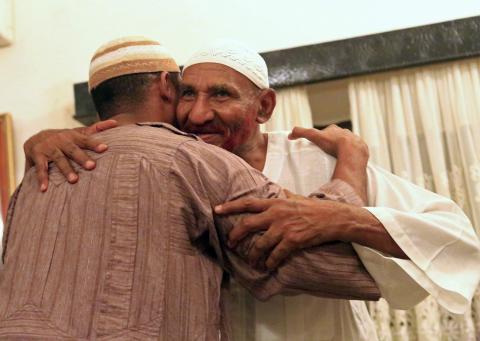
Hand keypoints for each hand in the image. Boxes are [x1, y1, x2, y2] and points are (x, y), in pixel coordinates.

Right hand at [24, 119, 117, 190]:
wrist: (35, 139)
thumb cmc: (65, 139)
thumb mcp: (79, 133)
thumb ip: (97, 129)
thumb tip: (116, 123)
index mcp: (73, 136)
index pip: (86, 139)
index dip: (95, 143)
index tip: (105, 148)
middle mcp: (60, 140)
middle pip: (73, 150)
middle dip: (82, 158)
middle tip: (92, 166)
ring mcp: (48, 147)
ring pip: (58, 159)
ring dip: (66, 170)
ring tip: (74, 180)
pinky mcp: (36, 155)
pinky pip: (39, 168)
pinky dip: (42, 178)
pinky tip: (45, 188)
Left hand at [215, 194, 347, 269]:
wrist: (334, 218)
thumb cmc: (314, 208)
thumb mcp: (295, 198)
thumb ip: (282, 196)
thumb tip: (277, 191)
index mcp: (275, 203)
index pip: (248, 203)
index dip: (230, 206)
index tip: (216, 210)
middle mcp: (276, 214)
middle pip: (247, 225)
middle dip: (235, 236)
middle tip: (230, 244)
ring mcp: (284, 228)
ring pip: (260, 244)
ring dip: (253, 256)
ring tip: (252, 262)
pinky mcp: (293, 240)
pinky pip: (275, 255)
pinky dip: (269, 262)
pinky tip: (268, 266)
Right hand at [288, 125, 367, 159]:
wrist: (352, 151)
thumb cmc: (333, 144)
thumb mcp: (314, 137)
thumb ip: (301, 133)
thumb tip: (289, 135)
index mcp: (335, 129)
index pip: (327, 131)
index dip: (323, 136)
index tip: (320, 143)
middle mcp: (346, 132)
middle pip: (338, 136)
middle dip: (334, 142)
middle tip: (328, 152)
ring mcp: (355, 140)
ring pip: (348, 144)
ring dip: (344, 149)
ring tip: (338, 158)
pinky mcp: (362, 149)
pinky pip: (356, 152)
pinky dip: (352, 156)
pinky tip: (348, 161)